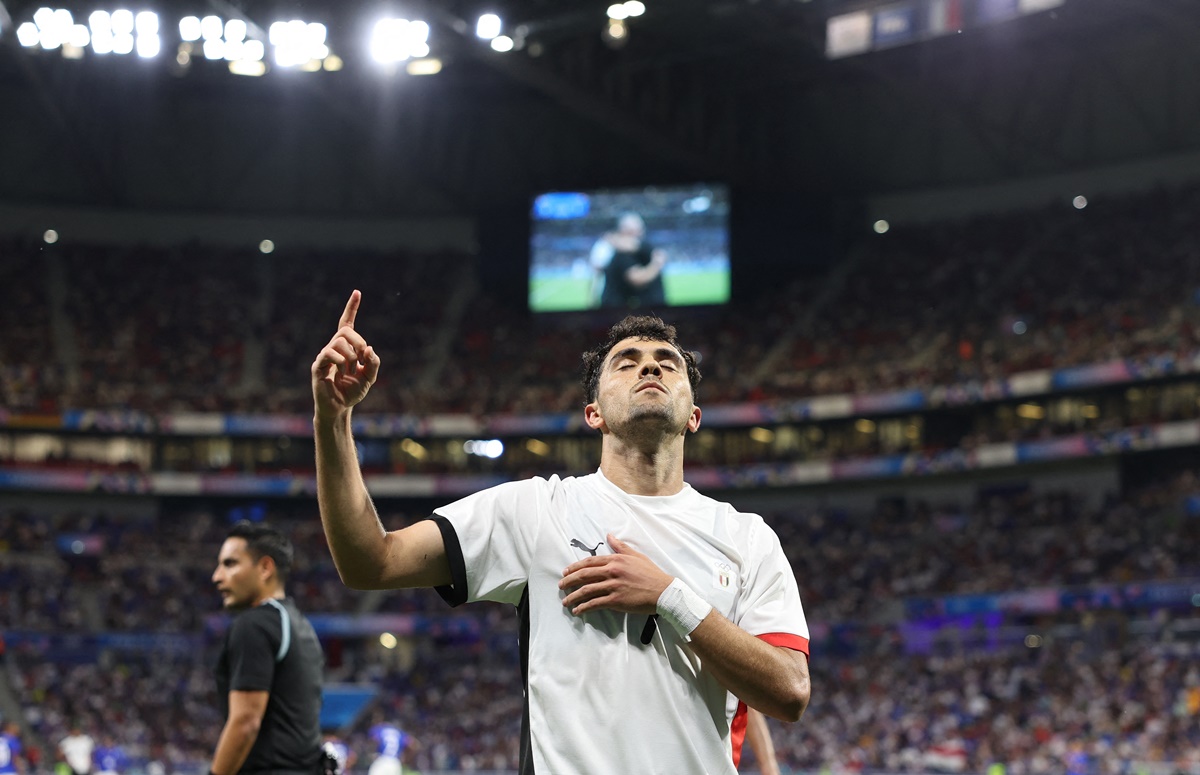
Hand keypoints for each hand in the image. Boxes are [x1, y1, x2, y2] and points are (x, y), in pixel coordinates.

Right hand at [311, 290, 380, 418]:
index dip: (351, 308)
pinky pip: (328, 354)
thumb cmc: (352, 391)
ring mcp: (324, 356)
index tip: (357, 292)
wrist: (340, 408)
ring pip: (338, 342)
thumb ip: (373, 362)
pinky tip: (341, 373)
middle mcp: (333, 348)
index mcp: (346, 348)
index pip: (347, 323)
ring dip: (350, 356)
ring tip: (350, 370)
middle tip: (362, 358)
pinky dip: (340, 362)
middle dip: (358, 342)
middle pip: (345, 331)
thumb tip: (369, 348)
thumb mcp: (370, 377)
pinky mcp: (317, 366)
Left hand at [558, 534, 671, 615]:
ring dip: (573, 596)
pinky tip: (578, 610)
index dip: (575, 567)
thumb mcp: (636, 556)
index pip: (590, 562)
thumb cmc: (651, 574)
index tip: (566, 571)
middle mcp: (612, 571)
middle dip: (569, 581)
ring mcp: (613, 586)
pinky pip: (595, 603)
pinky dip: (584, 607)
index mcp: (616, 560)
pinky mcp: (616, 601)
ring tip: (565, 601)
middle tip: (561, 586)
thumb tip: (609, 536)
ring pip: (586, 590)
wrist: (663, 591)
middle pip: (584, 575)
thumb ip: (620, 547)